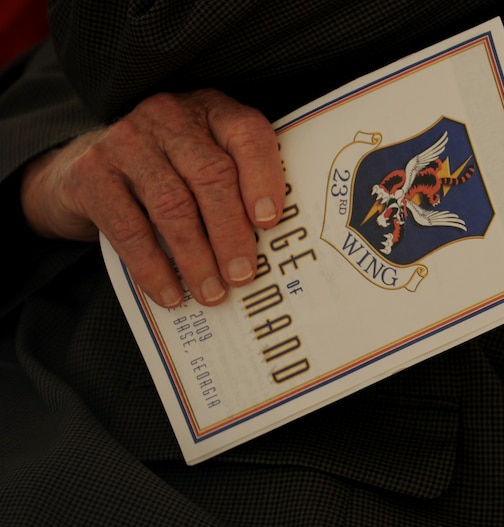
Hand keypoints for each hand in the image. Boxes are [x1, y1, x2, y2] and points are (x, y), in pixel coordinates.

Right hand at [20, 89, 285, 306]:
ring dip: (196, 258)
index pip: (246, 134)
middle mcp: (168, 116)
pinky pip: (128, 228)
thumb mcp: (206, 162)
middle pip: (210, 174)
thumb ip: (239, 185)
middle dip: (231, 233)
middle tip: (242, 275)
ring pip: (172, 204)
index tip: (271, 222)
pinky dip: (153, 267)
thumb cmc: (168, 173)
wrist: (83, 170)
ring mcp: (126, 140)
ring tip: (213, 292)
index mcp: (211, 110)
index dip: (263, 178)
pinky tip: (170, 293)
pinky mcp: (91, 173)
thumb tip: (276, 244)